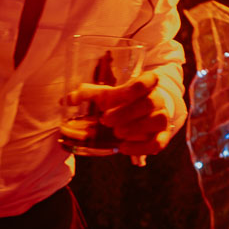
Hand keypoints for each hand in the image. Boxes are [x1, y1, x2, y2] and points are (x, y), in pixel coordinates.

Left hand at [67, 71, 183, 164]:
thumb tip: (65, 100)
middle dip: (126, 113)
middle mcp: (157, 99)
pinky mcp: (162, 136)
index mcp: (146, 84)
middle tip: (106, 121)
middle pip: (148, 103)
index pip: (148, 80)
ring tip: (117, 134)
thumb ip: (86, 94)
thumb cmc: (123, 101)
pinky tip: (124, 148)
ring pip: (156, 121)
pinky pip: (158, 142)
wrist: (144, 113)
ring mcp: (162, 118)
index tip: (118, 95)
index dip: (135, 88)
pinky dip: (141, 147)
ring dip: (135, 128)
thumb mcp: (106, 94)